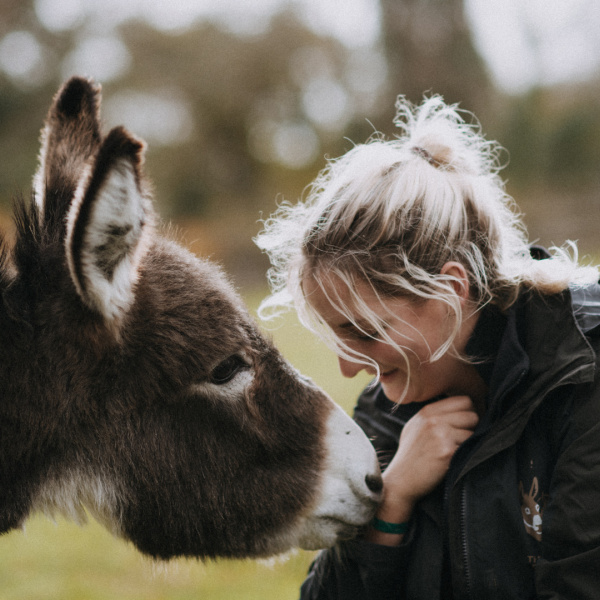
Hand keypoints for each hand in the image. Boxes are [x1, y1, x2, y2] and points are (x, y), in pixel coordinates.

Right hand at [367, 396, 478, 544]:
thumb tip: (461, 409)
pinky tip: (452, 461)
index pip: (463, 400)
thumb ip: (434, 415)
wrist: (401, 480)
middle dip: (471, 428)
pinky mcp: (447, 452)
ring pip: (473, 433)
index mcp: (427, 411)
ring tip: (453, 452)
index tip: (462, 425)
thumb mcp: (415, 426)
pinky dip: (466, 455)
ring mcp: (441, 435)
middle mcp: (434, 420)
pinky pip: (470, 448)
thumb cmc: (411, 455)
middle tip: (460, 441)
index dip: (467, 412)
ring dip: (468, 444)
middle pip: (472, 415)